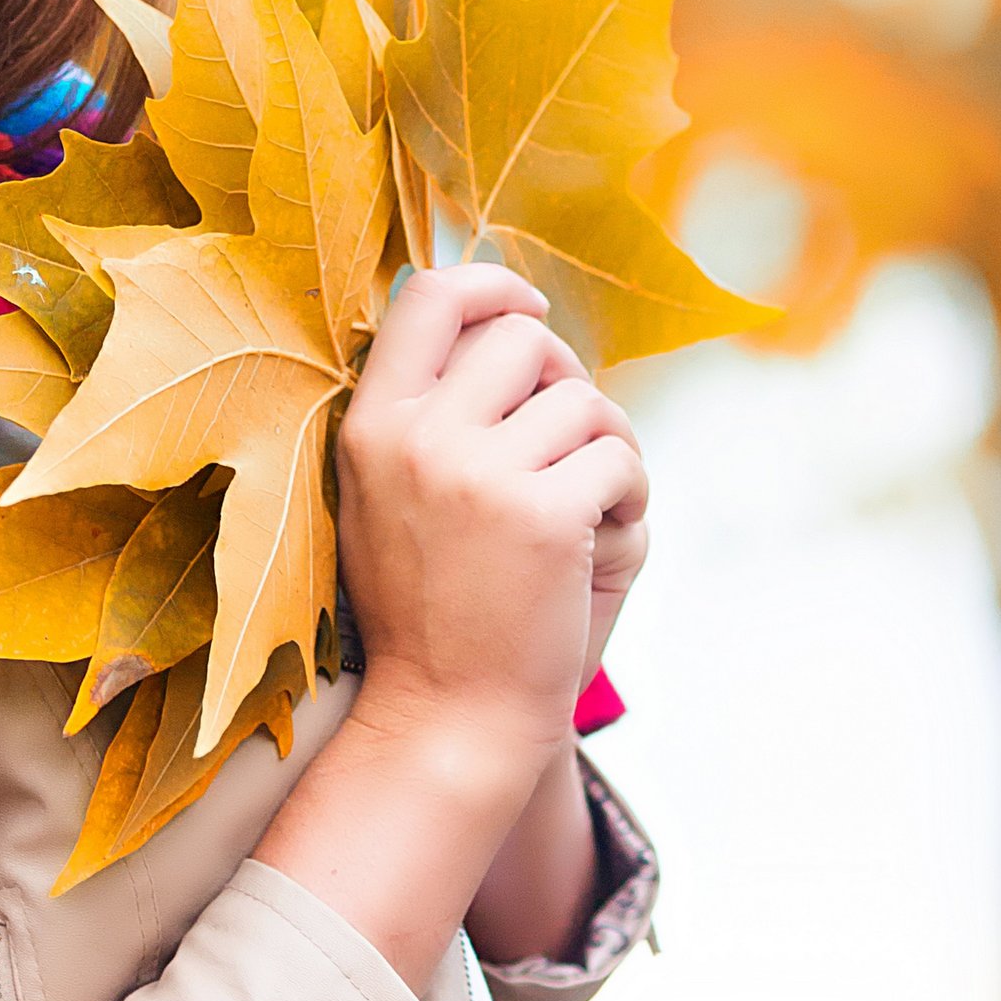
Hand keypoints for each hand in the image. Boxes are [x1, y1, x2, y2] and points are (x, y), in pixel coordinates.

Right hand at [337, 263, 650, 754]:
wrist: (447, 716)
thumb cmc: (429, 607)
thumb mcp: (388, 496)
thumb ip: (427, 411)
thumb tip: (506, 319)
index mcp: (370, 426)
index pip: (431, 296)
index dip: (493, 284)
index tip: (531, 308)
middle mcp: (417, 439)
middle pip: (524, 340)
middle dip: (565, 382)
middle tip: (568, 445)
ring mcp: (479, 476)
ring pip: (585, 402)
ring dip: (607, 447)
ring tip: (589, 505)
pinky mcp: (544, 516)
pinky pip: (619, 458)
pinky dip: (629, 494)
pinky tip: (604, 536)